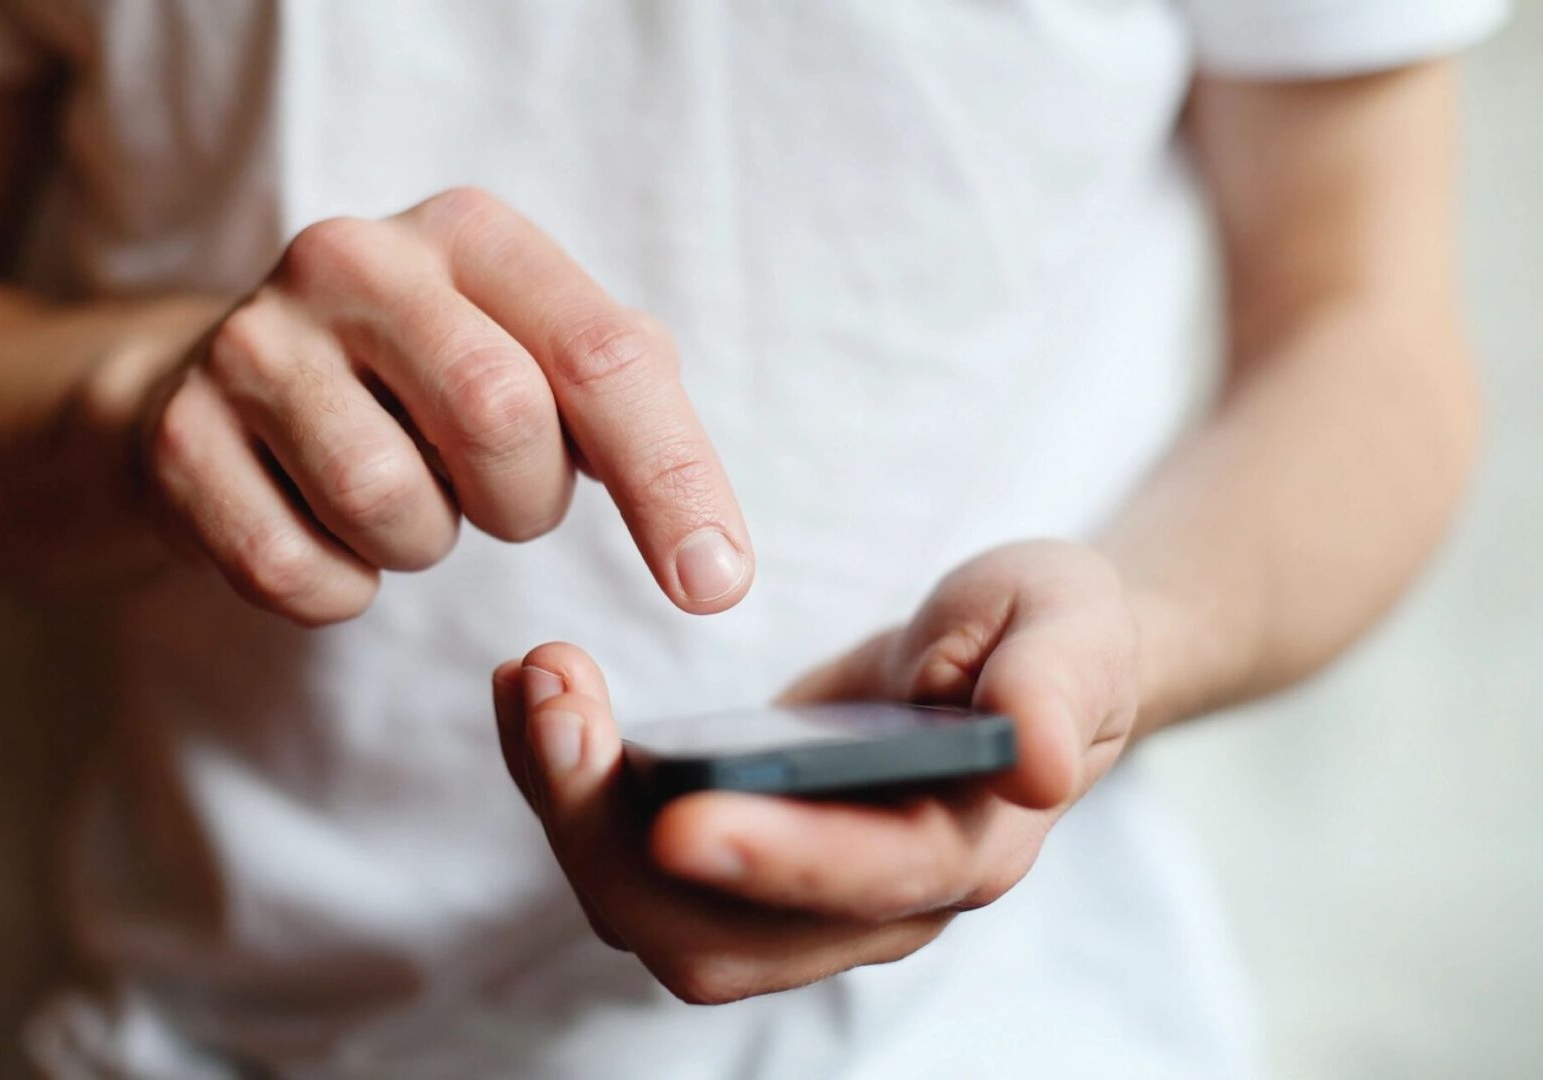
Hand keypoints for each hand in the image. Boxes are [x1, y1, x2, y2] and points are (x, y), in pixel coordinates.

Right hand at [140, 188, 751, 623]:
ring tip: (400, 494)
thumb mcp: (531, 348)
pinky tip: (324, 529)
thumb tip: (705, 545)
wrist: (225, 382)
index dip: (672, 479)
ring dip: (423, 543)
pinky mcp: (180, 437)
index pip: (602, 354)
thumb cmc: (421, 376)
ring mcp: (254, 344)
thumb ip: (625, 401)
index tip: (717, 585)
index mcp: (472, 234)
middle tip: (494, 498)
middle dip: (523, 503)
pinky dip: (341, 588)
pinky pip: (299, 573)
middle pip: (501, 419)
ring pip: (393, 506)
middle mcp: (355, 259)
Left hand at [491, 541, 1139, 1003]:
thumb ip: (1056, 682)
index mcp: (963, 846)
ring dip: (568, 810)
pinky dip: (566, 786)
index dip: (777, 859)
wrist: (1010, 659)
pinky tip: (535, 693)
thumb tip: (1038, 758)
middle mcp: (871, 903)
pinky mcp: (735, 857)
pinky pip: (628, 861)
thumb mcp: (1068, 623)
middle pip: (716, 938)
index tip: (680, 813)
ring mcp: (794, 894)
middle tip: (556, 699)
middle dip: (611, 836)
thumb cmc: (1044, 635)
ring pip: (651, 914)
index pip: (868, 880)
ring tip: (533, 678)